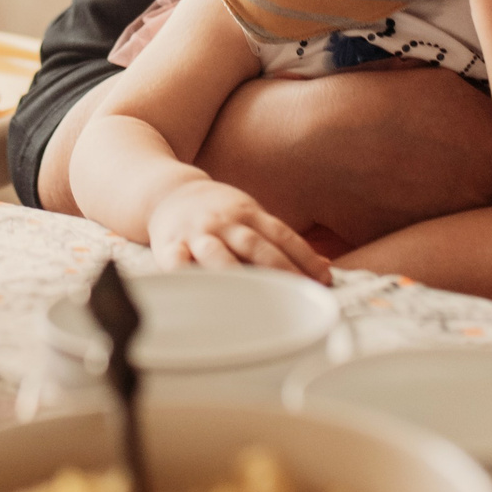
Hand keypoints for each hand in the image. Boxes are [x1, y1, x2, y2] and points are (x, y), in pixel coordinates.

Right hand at [145, 179, 331, 281]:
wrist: (167, 191)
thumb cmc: (217, 212)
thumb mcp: (250, 215)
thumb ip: (280, 241)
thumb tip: (324, 266)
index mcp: (247, 213)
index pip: (281, 235)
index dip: (304, 256)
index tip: (324, 279)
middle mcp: (224, 221)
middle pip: (255, 245)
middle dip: (279, 269)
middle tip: (300, 293)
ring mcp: (196, 233)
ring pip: (218, 254)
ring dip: (237, 276)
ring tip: (256, 300)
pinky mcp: (169, 245)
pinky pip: (176, 262)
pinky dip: (186, 277)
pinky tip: (199, 294)